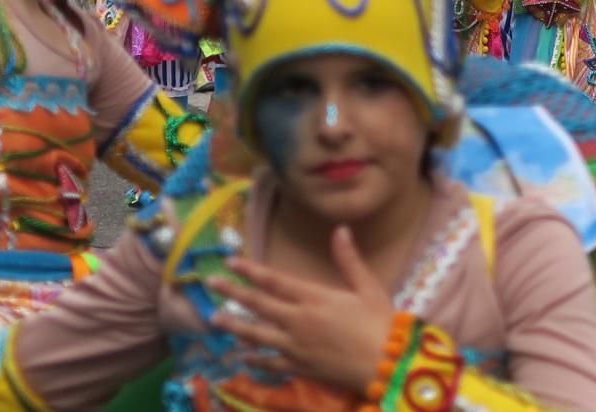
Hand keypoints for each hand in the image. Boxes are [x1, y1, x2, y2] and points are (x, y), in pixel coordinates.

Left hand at [209, 226, 392, 391]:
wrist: (385, 363)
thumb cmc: (379, 322)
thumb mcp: (368, 287)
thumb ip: (349, 260)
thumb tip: (340, 230)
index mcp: (314, 297)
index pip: (274, 280)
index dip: (250, 270)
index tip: (230, 262)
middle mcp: (298, 320)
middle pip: (258, 304)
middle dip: (232, 292)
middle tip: (210, 283)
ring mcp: (295, 345)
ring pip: (257, 334)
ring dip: (234, 325)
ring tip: (215, 319)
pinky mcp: (299, 366)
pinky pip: (271, 361)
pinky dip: (255, 358)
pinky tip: (244, 356)